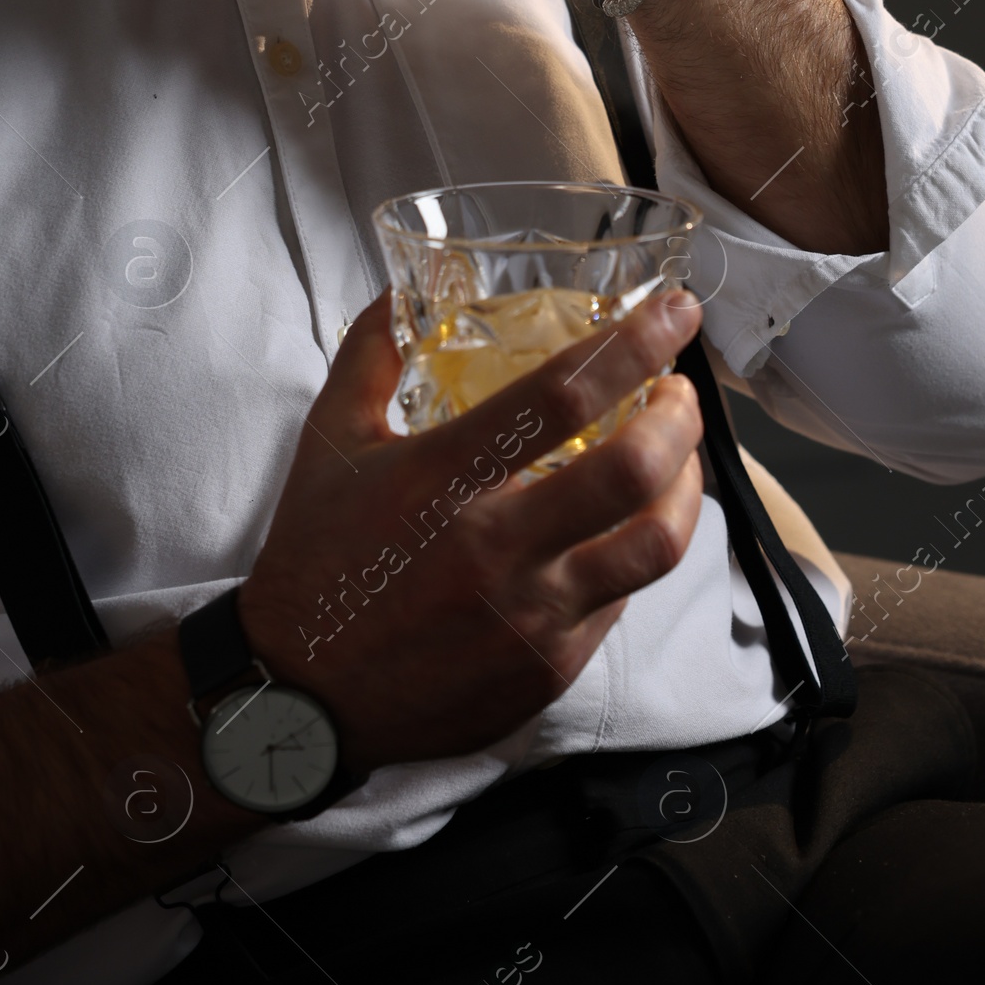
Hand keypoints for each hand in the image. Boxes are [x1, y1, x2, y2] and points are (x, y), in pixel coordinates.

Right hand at [239, 284, 704, 776]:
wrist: (300, 695)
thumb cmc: (316, 558)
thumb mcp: (329, 439)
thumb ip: (372, 354)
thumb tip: (403, 289)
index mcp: (442, 478)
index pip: (563, 393)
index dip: (635, 343)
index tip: (674, 311)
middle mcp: (496, 547)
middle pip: (633, 470)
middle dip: (679, 415)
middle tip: (678, 389)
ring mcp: (531, 616)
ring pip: (655, 545)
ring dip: (684, 486)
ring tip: (676, 458)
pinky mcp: (549, 669)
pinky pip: (622, 601)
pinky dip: (634, 551)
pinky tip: (621, 528)